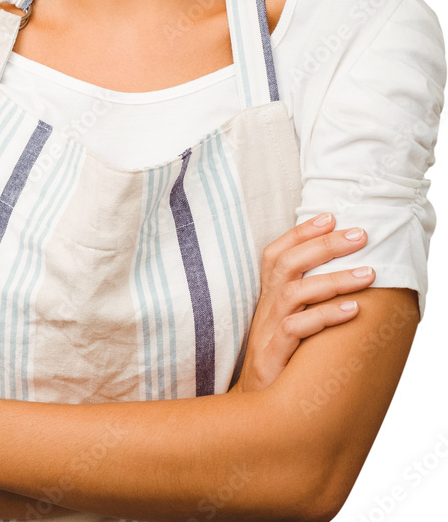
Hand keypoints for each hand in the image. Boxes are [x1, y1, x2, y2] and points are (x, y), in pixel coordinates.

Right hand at [231, 214, 374, 393]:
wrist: (254, 407)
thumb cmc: (279, 360)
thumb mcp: (287, 323)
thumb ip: (305, 298)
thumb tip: (341, 271)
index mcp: (268, 296)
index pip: (276, 253)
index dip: (300, 232)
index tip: (330, 216)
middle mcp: (266, 308)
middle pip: (287, 264)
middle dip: (324, 245)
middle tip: (360, 235)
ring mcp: (267, 330)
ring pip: (295, 293)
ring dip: (334, 279)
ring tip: (368, 273)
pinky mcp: (273, 356)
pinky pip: (297, 329)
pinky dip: (326, 316)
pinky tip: (353, 310)